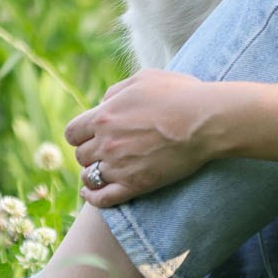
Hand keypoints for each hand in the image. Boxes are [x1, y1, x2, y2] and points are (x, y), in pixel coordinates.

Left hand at [65, 70, 227, 207]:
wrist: (204, 121)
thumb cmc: (179, 95)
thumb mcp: (143, 79)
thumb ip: (116, 91)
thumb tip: (103, 102)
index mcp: (104, 116)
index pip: (72, 132)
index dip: (80, 134)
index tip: (90, 135)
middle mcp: (106, 142)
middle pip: (81, 155)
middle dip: (90, 152)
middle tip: (104, 151)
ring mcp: (119, 166)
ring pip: (89, 176)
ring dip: (93, 173)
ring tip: (102, 171)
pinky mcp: (135, 185)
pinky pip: (103, 198)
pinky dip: (93, 198)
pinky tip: (90, 194)